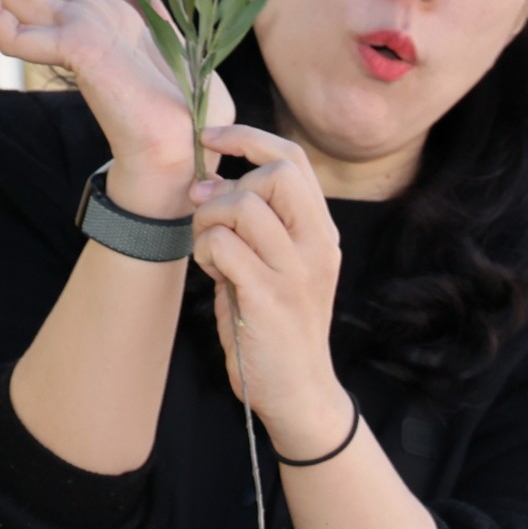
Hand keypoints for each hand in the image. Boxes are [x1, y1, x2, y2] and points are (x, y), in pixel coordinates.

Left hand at [187, 125, 347, 446]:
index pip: (291, 160)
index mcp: (321, 232)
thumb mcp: (277, 266)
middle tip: (209, 217)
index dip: (247, 138)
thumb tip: (208, 181)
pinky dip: (206, 253)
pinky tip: (214, 275)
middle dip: (226, 188)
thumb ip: (255, 224)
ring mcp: (296, 270)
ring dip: (210, 223)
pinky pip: (223, 246)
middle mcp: (317, 245)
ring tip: (211, 253)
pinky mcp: (269, 296)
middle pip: (273, 173)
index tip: (211, 140)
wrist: (299, 390)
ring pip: (242, 205)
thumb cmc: (278, 325)